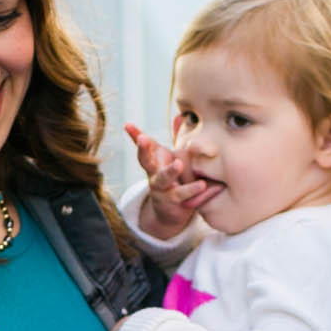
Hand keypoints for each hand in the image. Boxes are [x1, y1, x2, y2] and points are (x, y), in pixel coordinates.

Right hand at [125, 122, 213, 239]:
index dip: (135, 136)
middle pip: (145, 162)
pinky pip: (182, 196)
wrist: (170, 213)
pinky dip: (192, 190)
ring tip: (178, 163)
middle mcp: (153, 176)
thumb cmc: (172, 180)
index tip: (127, 125)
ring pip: (163, 180)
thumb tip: (180, 116)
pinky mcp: (174, 203)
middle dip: (143, 150)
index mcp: (153, 163)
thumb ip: (176, 140)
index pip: (143, 147)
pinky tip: (203, 185)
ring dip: (169, 171)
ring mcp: (162, 190)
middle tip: (144, 138)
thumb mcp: (170, 161)